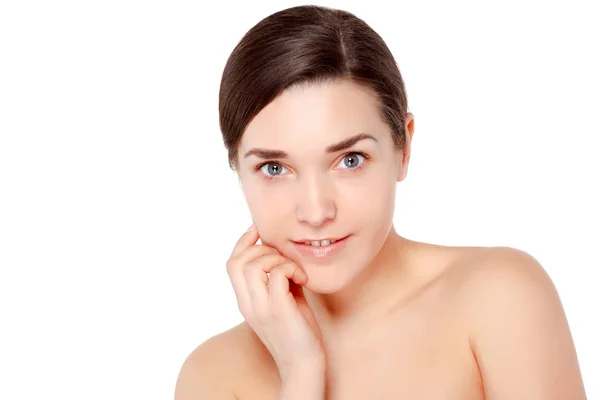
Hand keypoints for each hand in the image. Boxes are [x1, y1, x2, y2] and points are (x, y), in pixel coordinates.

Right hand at [226, 224, 325, 379]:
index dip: (243, 242)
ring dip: (277, 259)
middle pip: (238, 260)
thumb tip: (282, 251)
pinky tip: (302, 279)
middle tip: (284, 260)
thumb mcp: (284, 299)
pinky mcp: (279, 310)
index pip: (231, 263)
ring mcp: (261, 308)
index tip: (260, 231)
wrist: (303, 365)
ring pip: (254, 264)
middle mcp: (248, 304)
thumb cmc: (297, 331)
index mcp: (245, 301)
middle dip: (262, 249)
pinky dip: (291, 269)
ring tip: (294, 271)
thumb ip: (278, 276)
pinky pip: (277, 274)